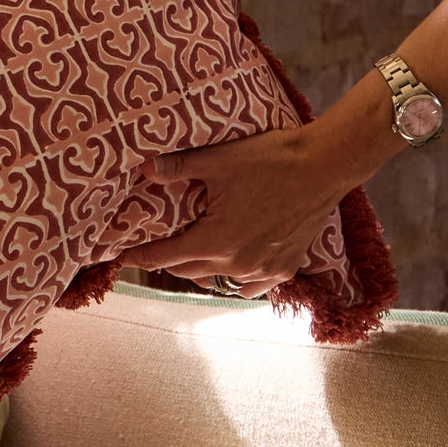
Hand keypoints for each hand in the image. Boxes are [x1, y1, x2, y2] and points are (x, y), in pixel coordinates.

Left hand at [123, 120, 352, 294]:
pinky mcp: (286, 268)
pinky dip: (237, 280)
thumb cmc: (270, 160)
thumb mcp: (218, 160)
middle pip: (188, 270)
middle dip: (169, 261)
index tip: (123, 256)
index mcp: (214, 241)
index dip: (140, 256)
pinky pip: (252, 286)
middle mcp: (236, 264)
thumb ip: (178, 167)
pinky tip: (232, 270)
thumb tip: (143, 168)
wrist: (325, 165)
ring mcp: (263, 270)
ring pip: (219, 280)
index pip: (164, 256)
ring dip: (202, 271)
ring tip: (192, 258)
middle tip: (157, 250)